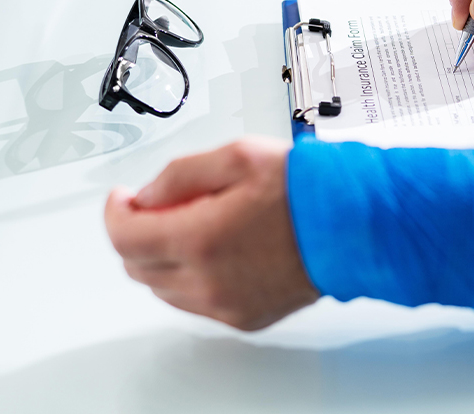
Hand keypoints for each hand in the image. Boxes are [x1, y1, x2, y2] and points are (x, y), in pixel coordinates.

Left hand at [104, 138, 319, 330]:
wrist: (357, 225)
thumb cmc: (311, 190)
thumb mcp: (239, 155)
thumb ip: (181, 174)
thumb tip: (147, 194)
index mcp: (200, 238)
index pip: (123, 237)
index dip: (115, 212)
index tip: (123, 199)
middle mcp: (208, 280)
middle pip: (137, 266)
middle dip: (138, 233)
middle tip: (159, 207)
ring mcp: (225, 304)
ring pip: (163, 289)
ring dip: (165, 257)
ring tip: (198, 225)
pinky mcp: (245, 317)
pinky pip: (197, 303)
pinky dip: (194, 278)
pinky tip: (220, 251)